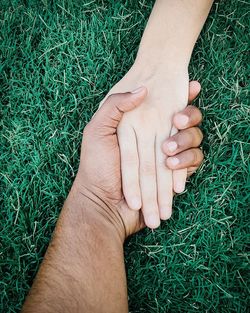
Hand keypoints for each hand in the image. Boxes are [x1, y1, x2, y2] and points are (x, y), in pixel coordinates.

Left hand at [73, 82, 202, 239]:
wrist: (102, 203)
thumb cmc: (96, 166)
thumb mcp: (96, 131)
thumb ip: (114, 107)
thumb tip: (142, 90)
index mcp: (139, 126)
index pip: (165, 105)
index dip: (179, 96)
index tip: (193, 86)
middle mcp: (156, 138)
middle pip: (183, 120)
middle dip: (189, 116)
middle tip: (178, 119)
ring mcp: (168, 156)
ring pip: (192, 139)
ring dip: (186, 141)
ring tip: (168, 152)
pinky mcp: (176, 173)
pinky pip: (193, 161)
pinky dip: (187, 162)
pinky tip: (174, 163)